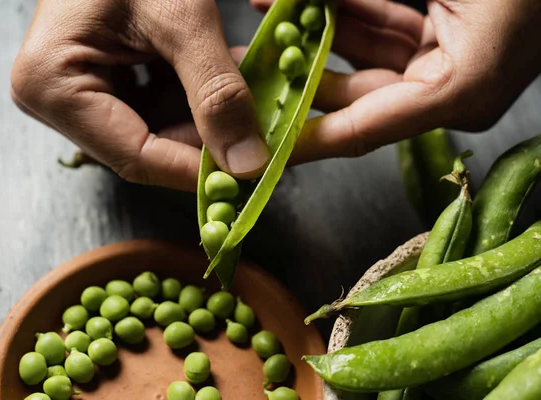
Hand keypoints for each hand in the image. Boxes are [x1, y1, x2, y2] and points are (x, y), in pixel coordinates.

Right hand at [11, 0, 269, 191]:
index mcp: (52, 85)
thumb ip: (216, 89)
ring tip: (256, 106)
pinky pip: (158, 108)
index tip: (254, 173)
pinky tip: (232, 87)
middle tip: (265, 139)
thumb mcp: (180, 15)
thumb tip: (248, 163)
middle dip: (211, 142)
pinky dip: (199, 100)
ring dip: (211, 121)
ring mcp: (80, 92)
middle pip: (149, 147)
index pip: (136, 156)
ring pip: (160, 132)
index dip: (198, 171)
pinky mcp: (104, 81)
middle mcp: (57, 99)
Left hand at [252, 0, 540, 163]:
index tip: (259, 148)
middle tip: (252, 63)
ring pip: (364, 57)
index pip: (360, 128)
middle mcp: (451, 91)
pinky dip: (346, 14)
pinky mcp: (447, 39)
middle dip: (300, 73)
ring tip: (267, 17)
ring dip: (316, 33)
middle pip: (355, 94)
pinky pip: (385, 32)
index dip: (304, 139)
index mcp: (457, 93)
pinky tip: (306, 1)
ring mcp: (450, 64)